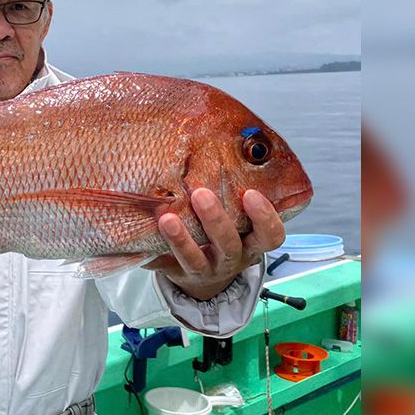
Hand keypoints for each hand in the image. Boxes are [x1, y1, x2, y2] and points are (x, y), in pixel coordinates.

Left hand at [144, 188, 285, 300]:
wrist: (203, 272)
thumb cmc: (223, 229)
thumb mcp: (237, 213)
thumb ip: (236, 185)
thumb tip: (236, 141)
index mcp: (251, 241)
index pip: (270, 235)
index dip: (264, 217)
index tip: (250, 193)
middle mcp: (231, 258)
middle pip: (229, 245)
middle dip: (215, 220)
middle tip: (200, 193)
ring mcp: (204, 269)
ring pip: (195, 260)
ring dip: (181, 239)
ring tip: (166, 217)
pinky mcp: (178, 274)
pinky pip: (165, 266)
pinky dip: (154, 253)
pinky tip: (144, 238)